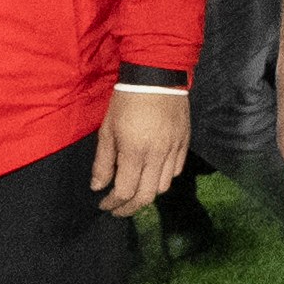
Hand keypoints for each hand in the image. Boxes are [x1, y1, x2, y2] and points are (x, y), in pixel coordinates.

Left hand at [91, 87, 189, 216]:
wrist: (157, 75)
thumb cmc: (126, 101)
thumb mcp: (108, 129)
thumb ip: (103, 161)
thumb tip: (98, 187)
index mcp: (135, 151)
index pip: (125, 191)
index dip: (112, 203)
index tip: (103, 205)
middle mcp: (158, 155)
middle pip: (146, 196)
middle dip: (129, 208)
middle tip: (117, 209)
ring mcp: (174, 149)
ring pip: (163, 187)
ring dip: (147, 194)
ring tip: (135, 190)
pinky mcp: (185, 142)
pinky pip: (176, 170)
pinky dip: (163, 178)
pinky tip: (152, 173)